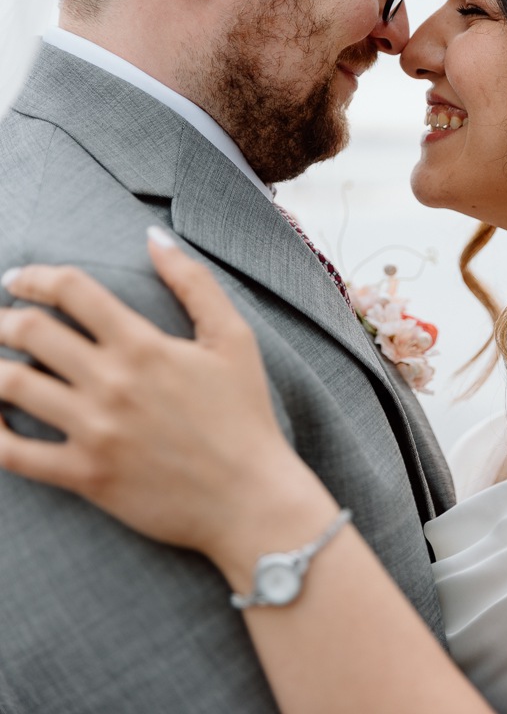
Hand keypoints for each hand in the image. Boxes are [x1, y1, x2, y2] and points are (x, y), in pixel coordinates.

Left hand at [0, 229, 307, 575]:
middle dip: (3, 318)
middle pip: (30, 332)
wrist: (250, 499)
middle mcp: (111, 382)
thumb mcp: (233, 338)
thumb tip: (154, 238)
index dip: (35, 277)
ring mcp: (94, 431)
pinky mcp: (85, 476)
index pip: (70, 291)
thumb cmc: (244, 415)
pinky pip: (15, 455)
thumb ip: (193, 282)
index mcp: (143, 344)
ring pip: (11, 386)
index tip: (18, 280)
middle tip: (0, 320)